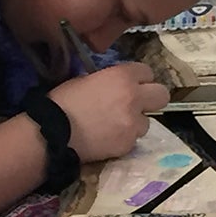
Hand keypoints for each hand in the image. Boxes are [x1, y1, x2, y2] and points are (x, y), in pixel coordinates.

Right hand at [48, 63, 168, 162]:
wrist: (53, 132)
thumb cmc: (63, 101)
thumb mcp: (85, 79)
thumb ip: (108, 80)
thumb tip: (115, 86)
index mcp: (122, 77)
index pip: (147, 71)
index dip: (140, 78)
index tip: (132, 84)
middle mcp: (134, 98)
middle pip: (162, 95)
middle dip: (152, 98)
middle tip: (138, 104)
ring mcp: (133, 124)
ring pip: (147, 122)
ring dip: (135, 122)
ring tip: (116, 126)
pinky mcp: (128, 144)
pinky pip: (133, 140)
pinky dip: (124, 139)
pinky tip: (108, 138)